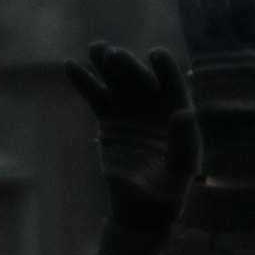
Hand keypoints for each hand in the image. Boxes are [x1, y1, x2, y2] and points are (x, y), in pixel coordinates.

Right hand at [62, 42, 197, 218]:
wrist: (141, 207)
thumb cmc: (168, 189)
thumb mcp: (181, 169)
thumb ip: (184, 141)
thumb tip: (185, 112)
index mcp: (178, 114)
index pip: (174, 86)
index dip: (166, 69)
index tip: (156, 54)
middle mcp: (155, 106)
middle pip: (140, 79)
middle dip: (128, 65)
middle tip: (113, 55)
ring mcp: (130, 110)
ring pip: (117, 80)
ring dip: (105, 63)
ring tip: (95, 48)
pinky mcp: (109, 119)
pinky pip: (95, 95)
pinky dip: (84, 81)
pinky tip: (70, 65)